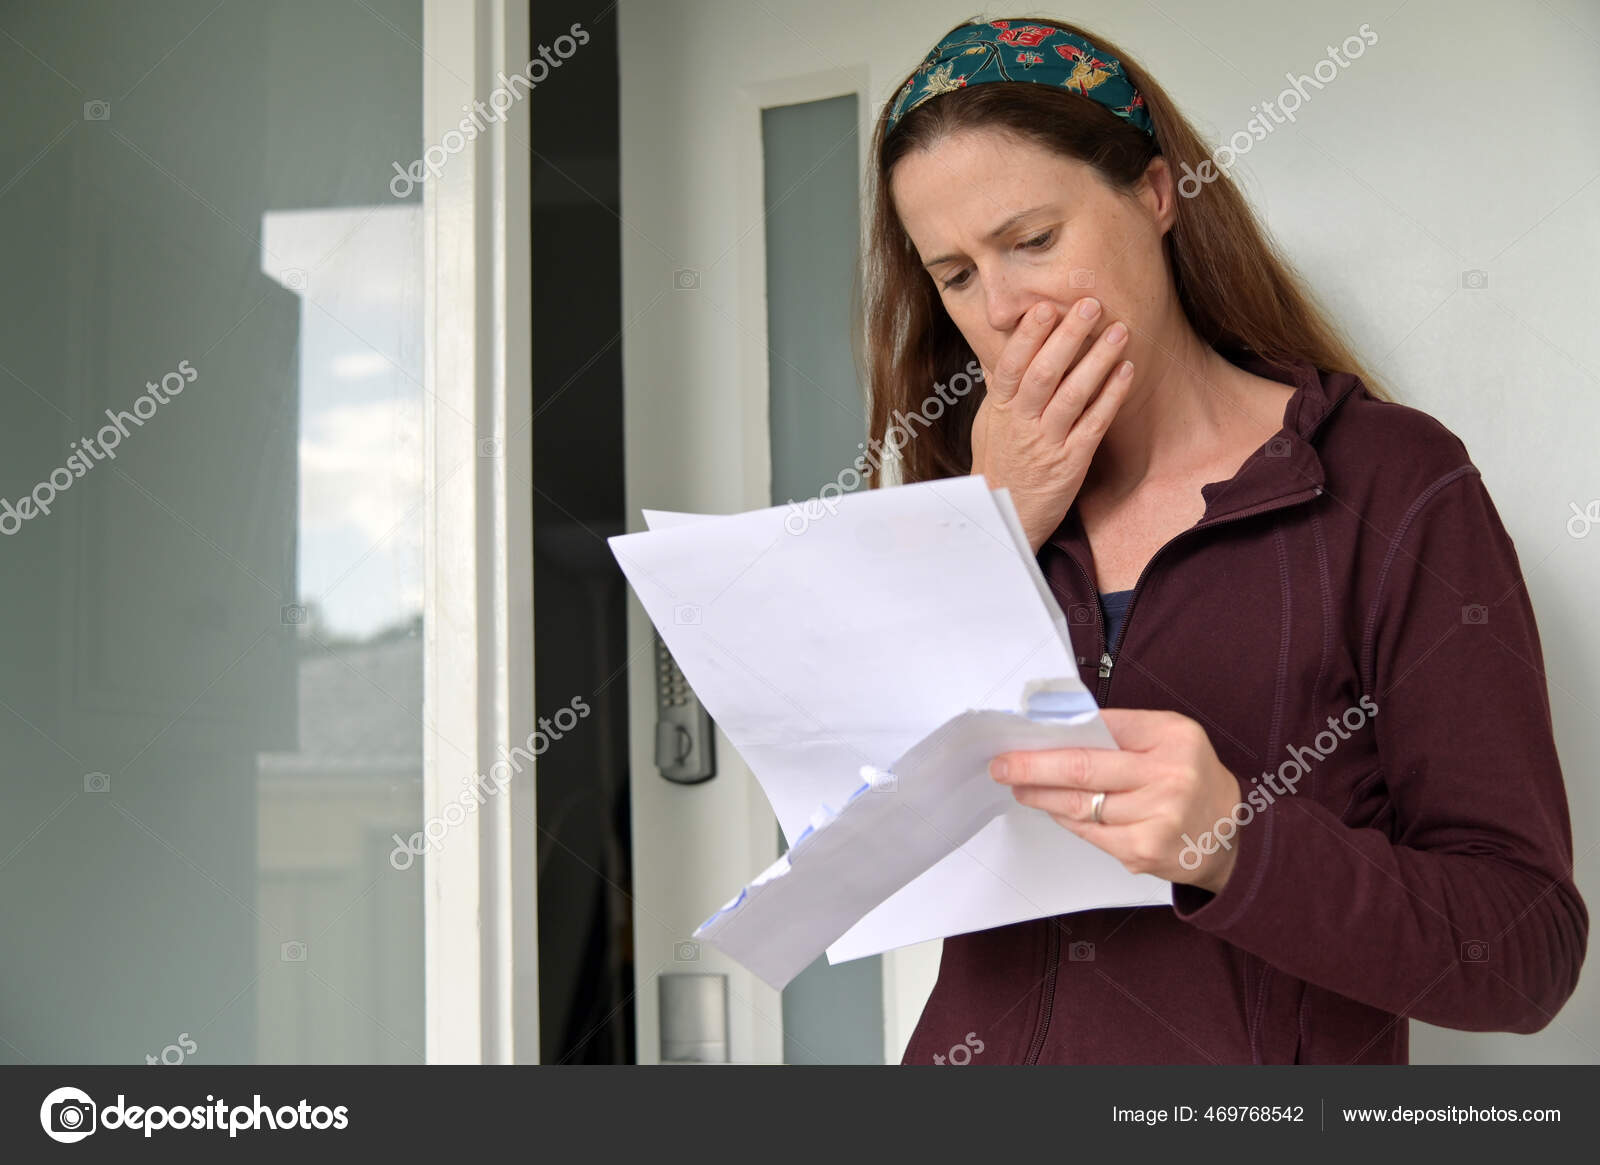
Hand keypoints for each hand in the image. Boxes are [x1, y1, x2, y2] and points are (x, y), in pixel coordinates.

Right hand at [969, 298, 1136, 552]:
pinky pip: (1093, 424)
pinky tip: (1126, 371)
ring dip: (1097, 360)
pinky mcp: (1071, 463)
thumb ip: (998, 390)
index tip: (1045, 307)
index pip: (1012, 366)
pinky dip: (1110, 396)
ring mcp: (1047, 444)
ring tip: (1119, 330)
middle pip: (1044, 373)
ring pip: (1072, 395)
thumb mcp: (987, 426)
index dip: (1028, 336)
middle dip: (1068, 337)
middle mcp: (1021, 424)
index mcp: (1000, 410)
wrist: (1004, 520)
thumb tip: (1000, 354)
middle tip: (1091, 305)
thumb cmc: (998, 469)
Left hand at [988, 708, 1244, 892]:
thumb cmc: (1191, 777)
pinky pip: (1089, 833)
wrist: (1230, 835)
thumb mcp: (1170, 737)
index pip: (1102, 729)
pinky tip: (1054, 808)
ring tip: (1020, 786)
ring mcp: (1155, 819)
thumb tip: (1060, 727)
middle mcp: (1167, 778)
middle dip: (1032, 767)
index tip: (1022, 734)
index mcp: (1172, 738)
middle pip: (1082, 769)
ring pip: (1080, 806)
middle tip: (1001, 765)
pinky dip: (1067, 818)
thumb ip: (1122, 730)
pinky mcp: (1142, 851)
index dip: (1057, 733)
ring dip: (1042, 796)